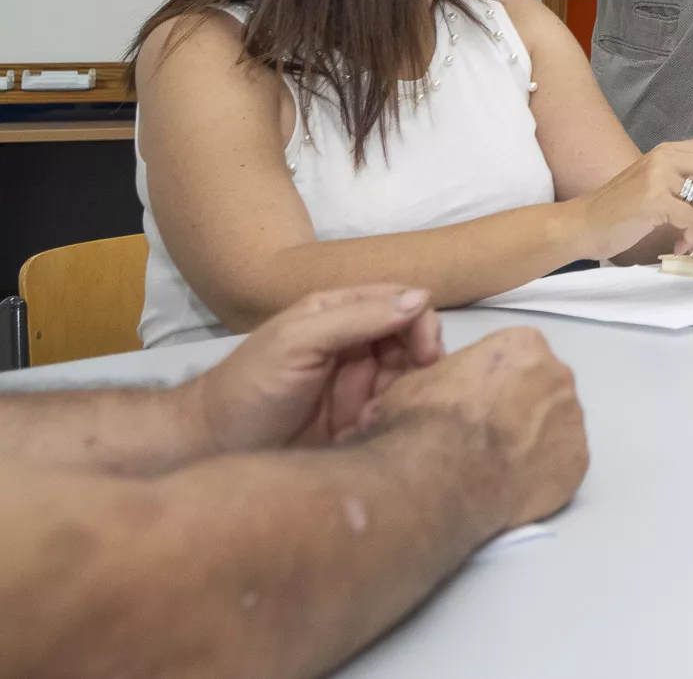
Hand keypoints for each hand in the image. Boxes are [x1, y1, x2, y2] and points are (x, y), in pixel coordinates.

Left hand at [190, 284, 444, 450]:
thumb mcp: (299, 342)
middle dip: (420, 364)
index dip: (421, 322)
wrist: (213, 448)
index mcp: (340, 312)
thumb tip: (422, 298)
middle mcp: (355, 344)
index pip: (402, 302)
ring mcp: (358, 383)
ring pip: (408, 378)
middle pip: (412, 341)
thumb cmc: (251, 386)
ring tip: (382, 416)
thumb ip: (357, 318)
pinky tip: (372, 432)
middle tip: (412, 392)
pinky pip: (393, 412)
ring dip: (406, 395)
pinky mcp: (357, 420)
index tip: (427, 355)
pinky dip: (392, 420)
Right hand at [367, 327, 586, 528]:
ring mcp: (572, 419)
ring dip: (534, 441)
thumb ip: (447, 378)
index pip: (516, 356)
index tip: (476, 403)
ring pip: (555, 426)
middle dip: (520, 408)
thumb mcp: (418, 381)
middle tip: (488, 435)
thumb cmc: (425, 423)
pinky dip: (543, 474)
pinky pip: (562, 465)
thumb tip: (438, 394)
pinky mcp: (577, 462)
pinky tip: (514, 485)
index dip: (494, 382)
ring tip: (499, 465)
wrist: (439, 476)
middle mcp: (557, 375)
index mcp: (523, 346)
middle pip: (542, 388)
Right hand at [572, 137, 692, 257]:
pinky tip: (680, 247)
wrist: (582, 225)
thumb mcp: (656, 184)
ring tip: (692, 241)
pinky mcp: (652, 199)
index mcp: (669, 151)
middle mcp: (666, 156)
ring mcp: (659, 176)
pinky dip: (692, 238)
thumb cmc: (621, 211)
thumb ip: (687, 180)